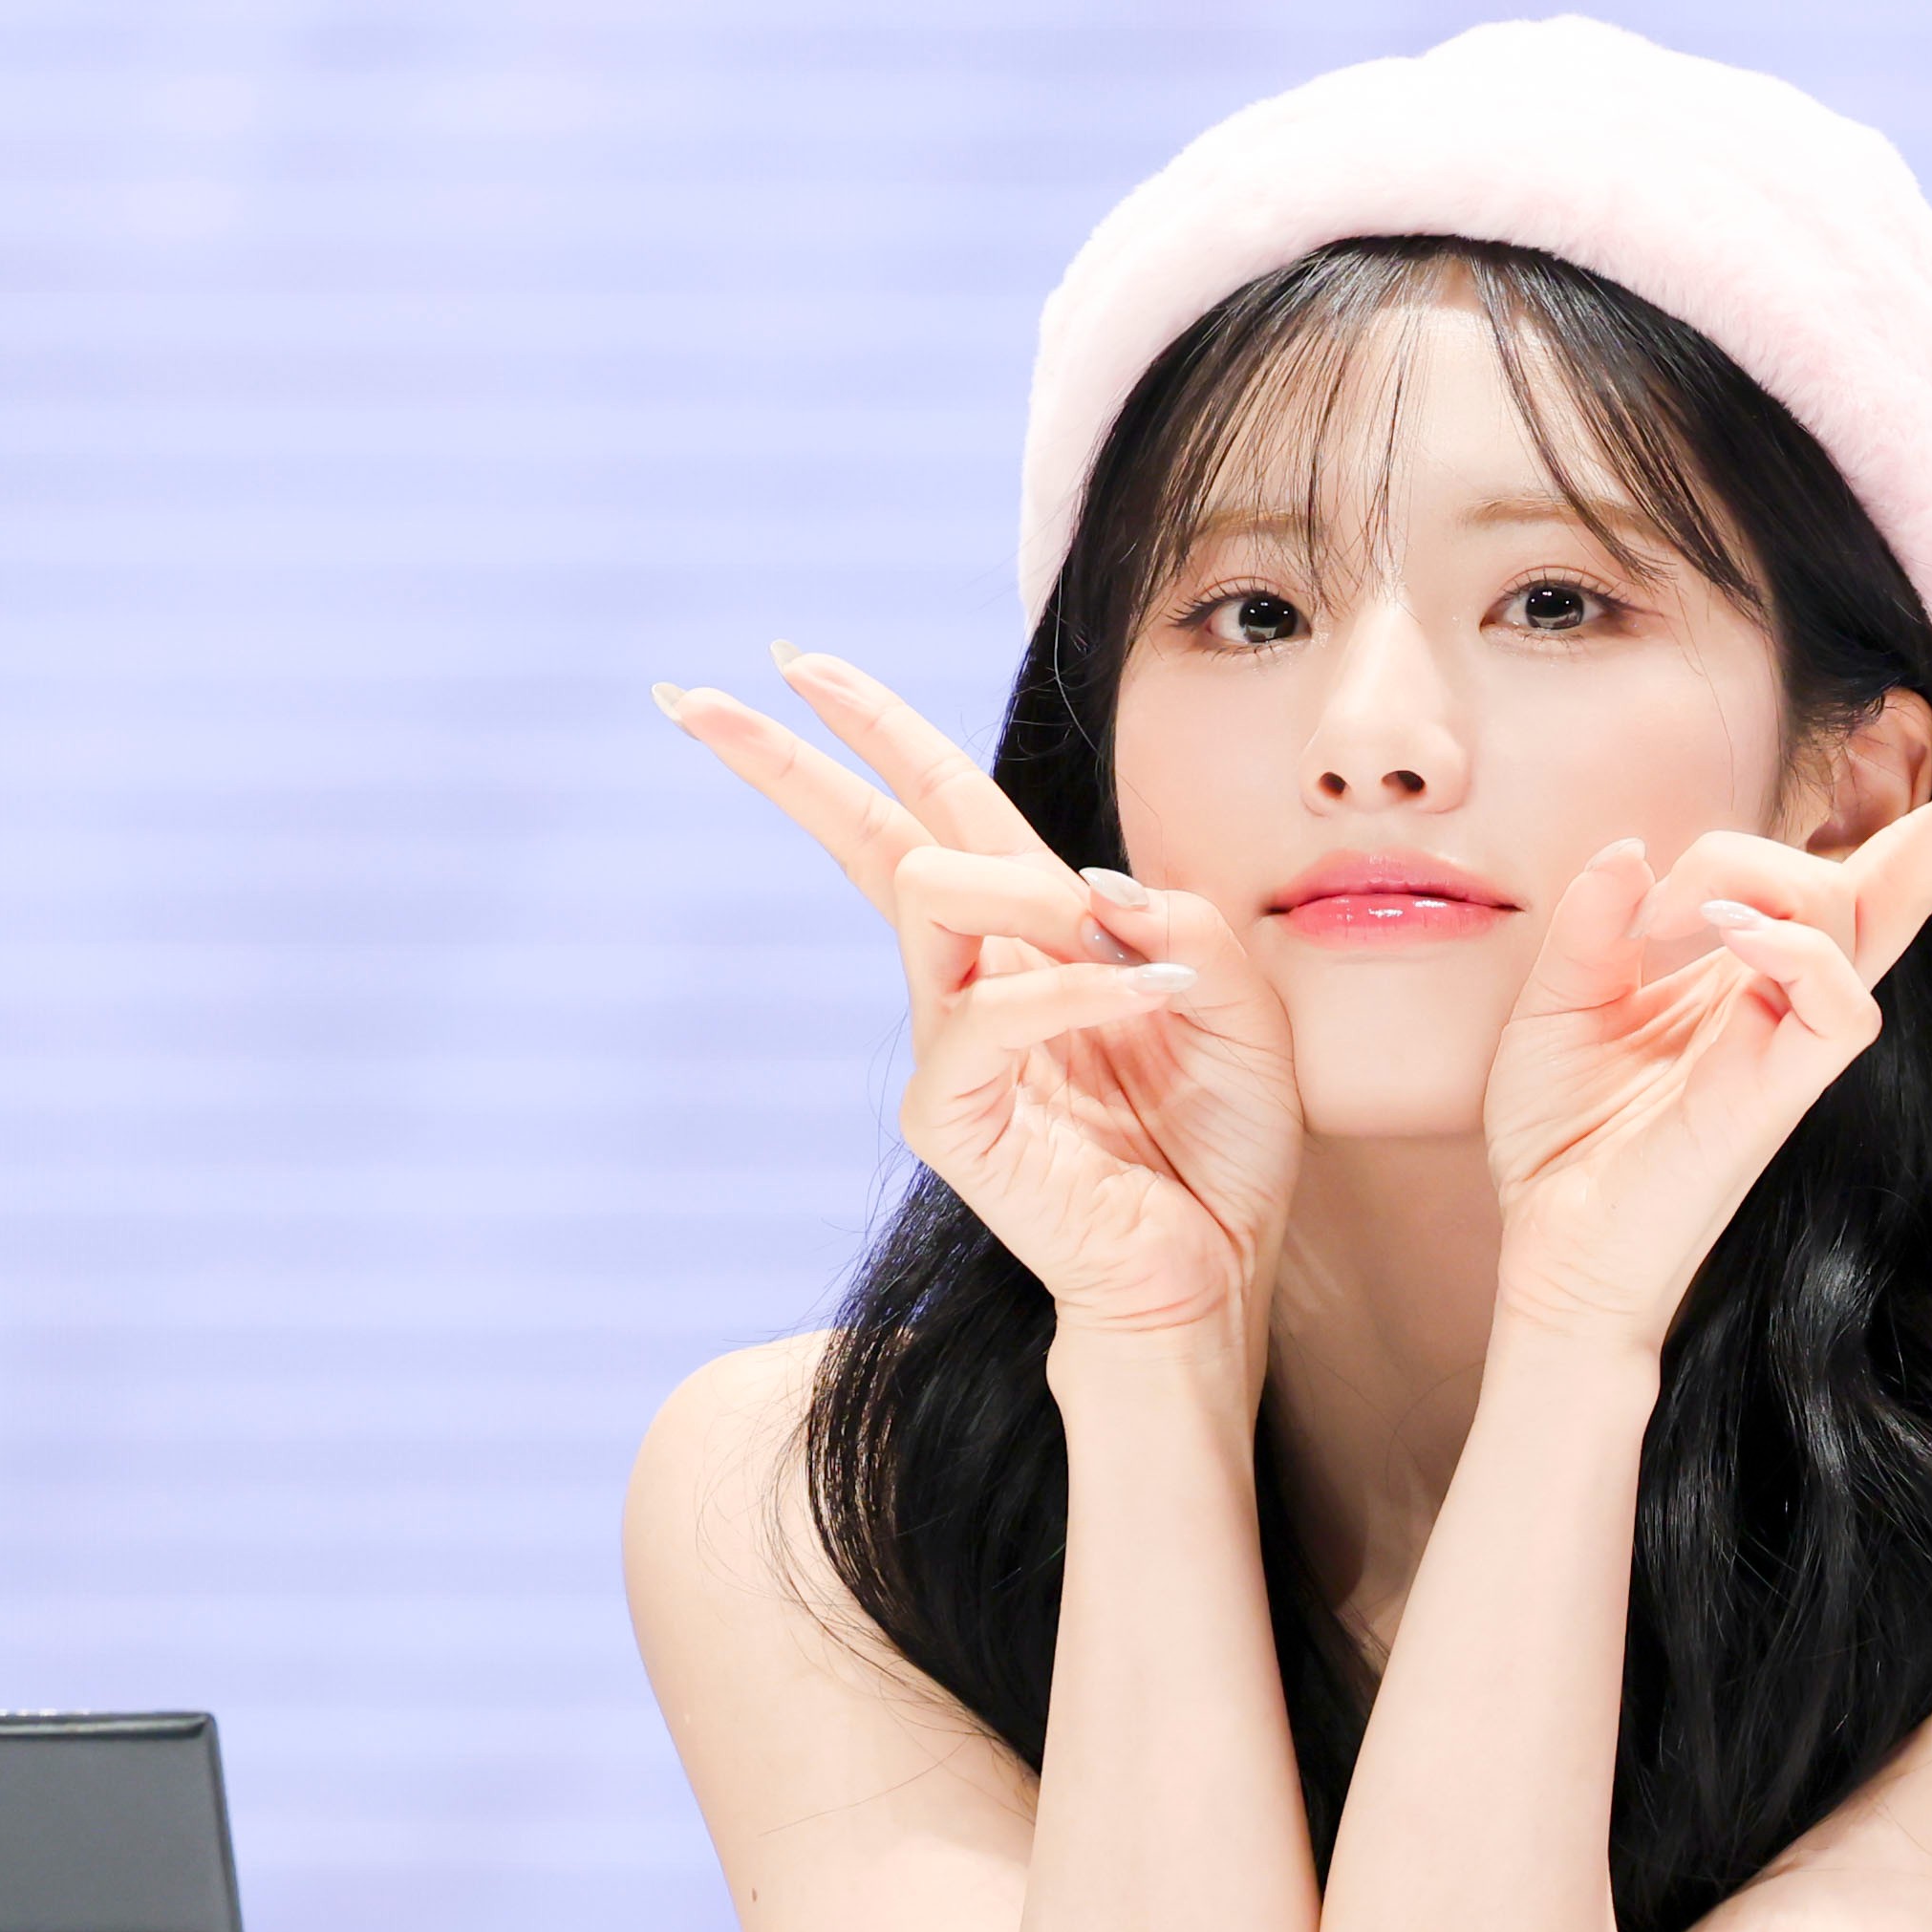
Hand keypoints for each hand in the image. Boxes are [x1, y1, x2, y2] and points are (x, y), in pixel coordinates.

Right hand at [654, 650, 1301, 1346]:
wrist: (1214, 1269)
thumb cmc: (1223, 1144)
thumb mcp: (1239, 997)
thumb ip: (1177, 919)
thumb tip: (1086, 886)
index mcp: (1038, 938)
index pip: (938, 811)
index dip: (873, 731)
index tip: (793, 661)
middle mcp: (977, 981)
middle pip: (873, 839)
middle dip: (790, 763)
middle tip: (692, 696)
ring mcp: (952, 1047)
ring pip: (934, 895)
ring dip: (1041, 900)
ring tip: (1155, 975)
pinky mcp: (949, 1114)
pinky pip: (991, 1010)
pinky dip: (1083, 992)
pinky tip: (1158, 1000)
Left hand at [1480, 729, 1931, 1348]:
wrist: (1552, 1256)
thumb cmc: (1563, 1143)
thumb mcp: (1557, 1002)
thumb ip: (1596, 921)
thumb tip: (1637, 849)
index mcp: (1757, 969)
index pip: (1863, 876)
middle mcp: (1794, 999)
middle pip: (1911, 885)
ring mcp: (1797, 1046)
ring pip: (1855, 913)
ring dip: (1764, 870)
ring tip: (1673, 915)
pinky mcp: (1783, 1094)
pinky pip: (1836, 1004)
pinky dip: (1788, 941)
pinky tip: (1727, 923)